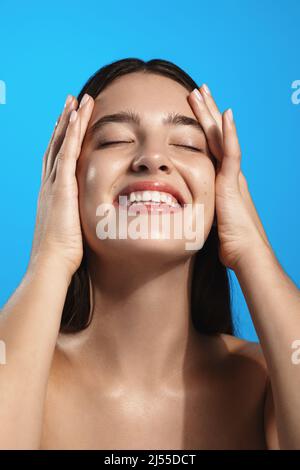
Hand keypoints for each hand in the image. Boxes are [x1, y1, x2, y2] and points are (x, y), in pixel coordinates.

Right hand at [29, 93, 93, 278]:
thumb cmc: (64, 254)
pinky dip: (71, 133)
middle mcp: (50, 184)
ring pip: (61, 144)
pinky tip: (76, 117)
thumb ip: (80, 218)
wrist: (52, 263)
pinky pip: (66, 153)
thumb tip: (94, 217)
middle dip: (64, 123)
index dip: (63, 139)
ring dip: (69, 120)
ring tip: (76, 100)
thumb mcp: (73, 230)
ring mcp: (54, 184)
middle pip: (56, 145)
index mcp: (53, 193)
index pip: (58, 159)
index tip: (70, 123)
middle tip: (71, 102)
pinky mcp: (61, 187)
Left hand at [188, 85, 271, 270]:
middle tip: (197, 90)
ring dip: (212, 114)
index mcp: (221, 180)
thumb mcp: (210, 221)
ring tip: (203, 91)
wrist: (246, 254)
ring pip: (220, 138)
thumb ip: (202, 211)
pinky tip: (226, 115)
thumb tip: (188, 215)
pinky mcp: (233, 184)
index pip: (209, 147)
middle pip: (214, 136)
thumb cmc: (230, 244)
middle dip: (206, 112)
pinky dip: (229, 134)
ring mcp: (232, 176)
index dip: (202, 128)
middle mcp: (228, 174)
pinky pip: (232, 154)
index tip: (193, 111)